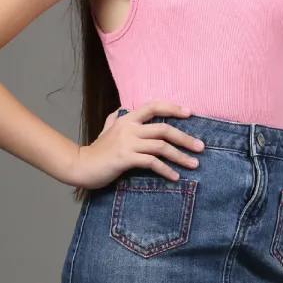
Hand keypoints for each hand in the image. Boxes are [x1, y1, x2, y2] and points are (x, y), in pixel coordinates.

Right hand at [71, 101, 204, 188]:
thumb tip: (118, 111)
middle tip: (200, 147)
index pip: (153, 106)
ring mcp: (127, 143)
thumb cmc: (96, 151)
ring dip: (180, 156)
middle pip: (164, 128)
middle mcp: (129, 128)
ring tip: (194, 164)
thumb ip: (113, 120)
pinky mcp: (125, 159)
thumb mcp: (105, 131)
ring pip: (161, 146)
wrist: (81, 166)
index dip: (172, 107)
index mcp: (127, 119)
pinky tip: (175, 177)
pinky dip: (166, 170)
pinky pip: (151, 162)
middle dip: (185, 137)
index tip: (190, 113)